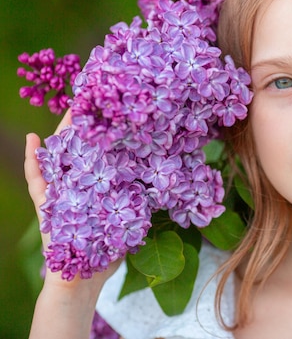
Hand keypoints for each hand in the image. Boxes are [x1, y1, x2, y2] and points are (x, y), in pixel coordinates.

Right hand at [25, 111, 119, 338]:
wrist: (83, 280)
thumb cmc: (108, 251)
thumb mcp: (130, 221)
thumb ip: (141, 201)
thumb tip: (168, 180)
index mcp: (100, 186)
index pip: (105, 155)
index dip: (110, 135)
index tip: (119, 111)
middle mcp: (79, 186)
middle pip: (82, 150)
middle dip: (88, 126)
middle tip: (94, 98)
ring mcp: (61, 193)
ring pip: (60, 157)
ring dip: (62, 133)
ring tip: (69, 108)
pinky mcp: (47, 205)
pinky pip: (38, 180)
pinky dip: (33, 160)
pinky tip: (34, 139)